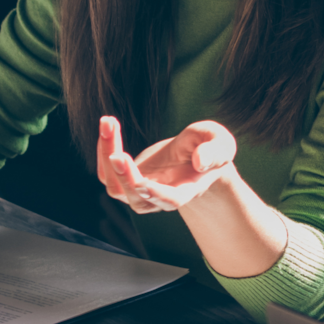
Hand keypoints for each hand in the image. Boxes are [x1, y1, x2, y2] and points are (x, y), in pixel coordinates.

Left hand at [97, 116, 240, 216]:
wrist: (195, 156)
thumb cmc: (209, 149)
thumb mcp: (220, 143)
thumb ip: (215, 151)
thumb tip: (200, 161)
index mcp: (187, 190)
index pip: (170, 201)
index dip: (156, 194)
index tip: (141, 183)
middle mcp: (160, 197)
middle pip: (137, 200)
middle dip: (125, 178)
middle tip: (116, 153)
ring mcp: (140, 191)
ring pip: (116, 188)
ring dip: (106, 157)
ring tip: (109, 123)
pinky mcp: (127, 179)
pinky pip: (107, 173)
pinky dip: (104, 150)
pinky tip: (108, 126)